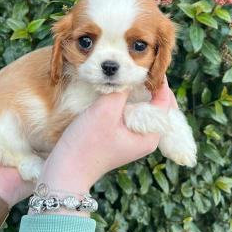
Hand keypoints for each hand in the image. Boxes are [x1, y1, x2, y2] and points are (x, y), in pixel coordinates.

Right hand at [38, 77, 177, 196]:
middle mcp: (147, 138)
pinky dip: (126, 101)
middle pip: (156, 104)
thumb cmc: (86, 143)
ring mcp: (134, 138)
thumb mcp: (106, 110)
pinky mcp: (121, 137)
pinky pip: (131, 114)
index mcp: (151, 135)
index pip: (165, 101)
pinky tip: (116, 90)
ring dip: (136, 92)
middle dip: (147, 85)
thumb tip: (131, 73)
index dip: (158, 80)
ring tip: (125, 74)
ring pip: (142, 108)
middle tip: (134, 66)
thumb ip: (122, 89)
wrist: (66, 169)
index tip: (146, 62)